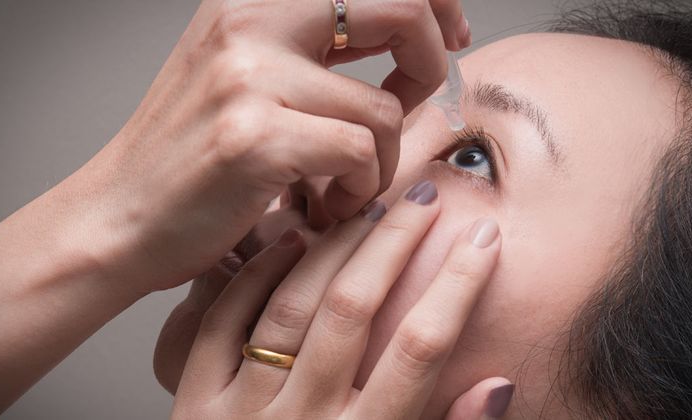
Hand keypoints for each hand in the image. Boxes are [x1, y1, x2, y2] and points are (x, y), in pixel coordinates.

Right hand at [76, 0, 471, 291]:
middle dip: (429, 62)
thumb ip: (318, 47)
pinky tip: (326, 203)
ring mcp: (249, 74)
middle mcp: (247, 18)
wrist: (120, 217)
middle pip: (399, 7)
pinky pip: (360, 153)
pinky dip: (360, 187)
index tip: (449, 35)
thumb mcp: (246, 74)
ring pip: (384, 108)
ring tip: (346, 184)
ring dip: (381, 159)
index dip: (432, 0)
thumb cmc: (191, 157)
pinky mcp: (255, 135)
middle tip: (417, 103)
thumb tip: (412, 30)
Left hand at [169, 180, 506, 418]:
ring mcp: (241, 411)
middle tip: (423, 198)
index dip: (457, 286)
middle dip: (396, 243)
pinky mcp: (194, 403)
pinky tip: (289, 240)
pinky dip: (256, 274)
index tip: (483, 239)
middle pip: (354, 309)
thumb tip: (497, 386)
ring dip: (334, 247)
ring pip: (293, 305)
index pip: (420, 350)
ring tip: (368, 210)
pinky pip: (223, 322)